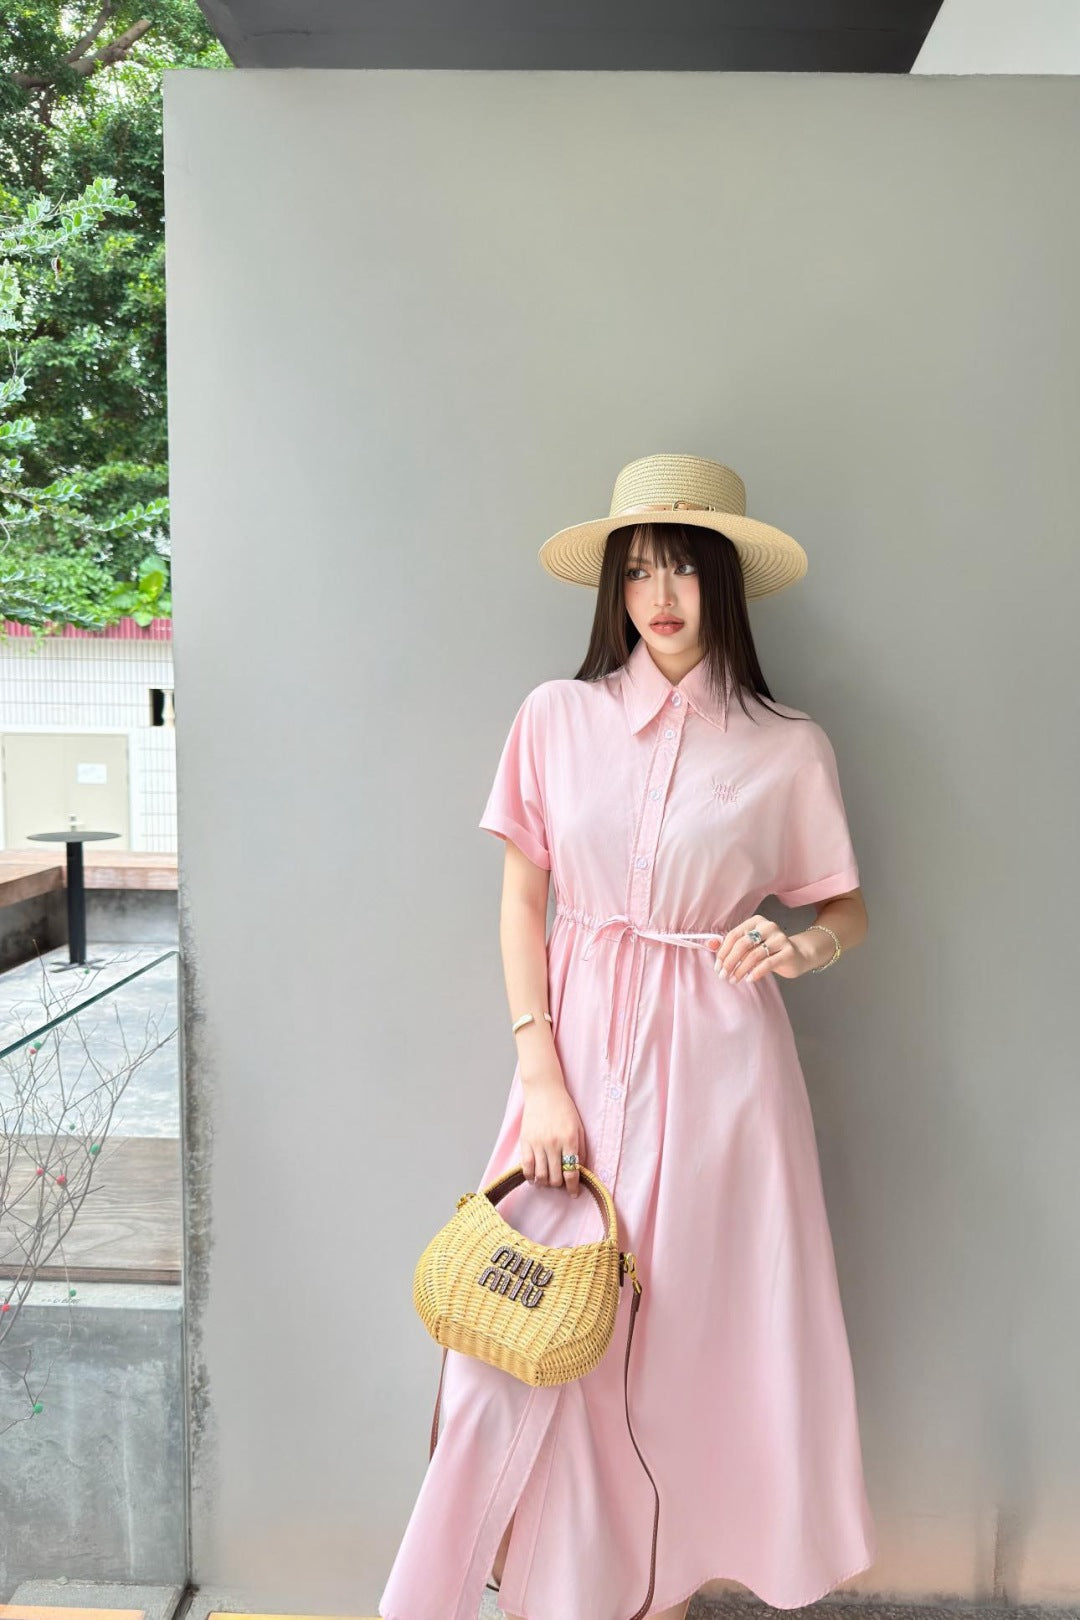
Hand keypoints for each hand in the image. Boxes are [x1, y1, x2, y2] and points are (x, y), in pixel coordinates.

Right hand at [518, 1075, 585, 1196]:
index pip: (571, 1172)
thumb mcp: (579, 1127)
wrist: (544, 1092)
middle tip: (561, 1184)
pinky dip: (530, 1177)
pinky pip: (526, 1166)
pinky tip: (534, 1178)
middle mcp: (553, 1144)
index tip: (574, 1193)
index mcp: (569, 1140)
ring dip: (545, 1183)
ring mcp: (537, 1143)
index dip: (573, 1187)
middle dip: (559, 1185)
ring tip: (548, 1181)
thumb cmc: (564, 1108)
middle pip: (555, 1177)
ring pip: (540, 1175)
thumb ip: (582, 1150)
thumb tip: (581, 1170)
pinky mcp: (525, 1142)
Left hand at [707, 916, 822, 982]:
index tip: (717, 966)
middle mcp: (768, 926)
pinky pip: (768, 963)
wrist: (797, 956)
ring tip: (733, 979)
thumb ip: (730, 945)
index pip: (734, 935)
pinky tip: (749, 979)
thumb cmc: (769, 951)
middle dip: (730, 962)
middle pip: (743, 944)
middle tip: (723, 975)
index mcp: (755, 922)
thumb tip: (709, 945)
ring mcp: (780, 938)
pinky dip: (756, 972)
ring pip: (754, 955)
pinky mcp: (788, 951)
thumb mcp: (750, 946)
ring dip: (741, 969)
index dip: (723, 951)